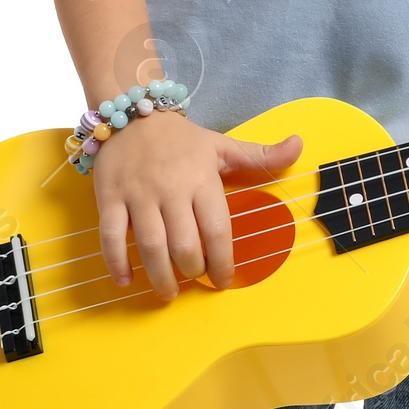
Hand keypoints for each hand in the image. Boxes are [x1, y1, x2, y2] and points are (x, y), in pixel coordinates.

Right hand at [91, 107, 302, 301]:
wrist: (134, 115)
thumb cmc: (182, 140)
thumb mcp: (223, 145)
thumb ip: (260, 155)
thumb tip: (299, 146)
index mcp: (202, 179)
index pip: (216, 230)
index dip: (222, 262)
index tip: (225, 280)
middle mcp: (170, 190)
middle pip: (183, 245)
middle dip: (193, 271)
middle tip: (195, 279)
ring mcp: (138, 195)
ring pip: (150, 246)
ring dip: (160, 277)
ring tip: (168, 293)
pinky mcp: (109, 198)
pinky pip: (110, 237)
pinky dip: (118, 263)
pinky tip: (127, 280)